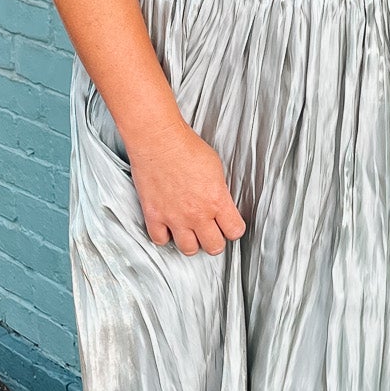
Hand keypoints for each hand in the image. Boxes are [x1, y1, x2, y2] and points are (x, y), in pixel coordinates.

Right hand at [125, 114, 247, 254]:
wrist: (159, 141)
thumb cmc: (186, 147)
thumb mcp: (216, 168)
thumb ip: (219, 192)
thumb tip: (220, 203)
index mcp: (217, 200)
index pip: (235, 231)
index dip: (233, 229)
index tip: (229, 224)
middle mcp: (197, 214)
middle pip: (213, 247)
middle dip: (214, 240)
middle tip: (210, 231)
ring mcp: (174, 217)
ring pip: (188, 249)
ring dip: (191, 242)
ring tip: (189, 231)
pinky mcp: (154, 215)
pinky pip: (160, 240)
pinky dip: (164, 236)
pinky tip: (168, 226)